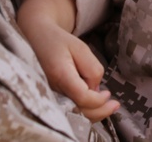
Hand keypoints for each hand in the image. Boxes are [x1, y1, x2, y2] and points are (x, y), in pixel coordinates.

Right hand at [18, 0, 119, 120]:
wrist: (36, 39)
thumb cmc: (59, 42)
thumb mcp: (80, 48)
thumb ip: (92, 68)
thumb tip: (95, 89)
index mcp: (61, 74)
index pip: (83, 97)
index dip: (98, 100)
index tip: (108, 94)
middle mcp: (53, 89)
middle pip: (79, 111)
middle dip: (100, 112)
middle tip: (115, 105)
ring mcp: (51, 95)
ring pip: (74, 113)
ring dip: (92, 113)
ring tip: (108, 106)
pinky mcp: (51, 98)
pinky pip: (69, 109)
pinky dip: (83, 111)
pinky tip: (95, 106)